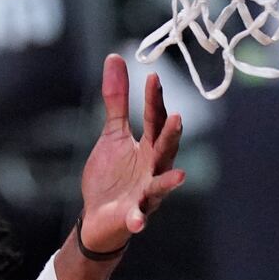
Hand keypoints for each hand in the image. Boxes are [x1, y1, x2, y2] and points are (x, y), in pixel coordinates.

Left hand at [79, 54, 185, 251]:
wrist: (98, 216)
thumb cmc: (111, 175)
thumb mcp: (112, 135)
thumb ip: (116, 101)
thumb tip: (114, 57)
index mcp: (150, 146)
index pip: (156, 119)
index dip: (155, 100)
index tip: (153, 78)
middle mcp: (154, 167)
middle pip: (165, 149)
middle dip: (170, 135)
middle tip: (177, 118)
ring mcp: (146, 193)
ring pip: (160, 185)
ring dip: (169, 181)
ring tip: (180, 176)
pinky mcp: (134, 214)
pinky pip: (138, 217)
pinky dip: (138, 219)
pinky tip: (136, 222)